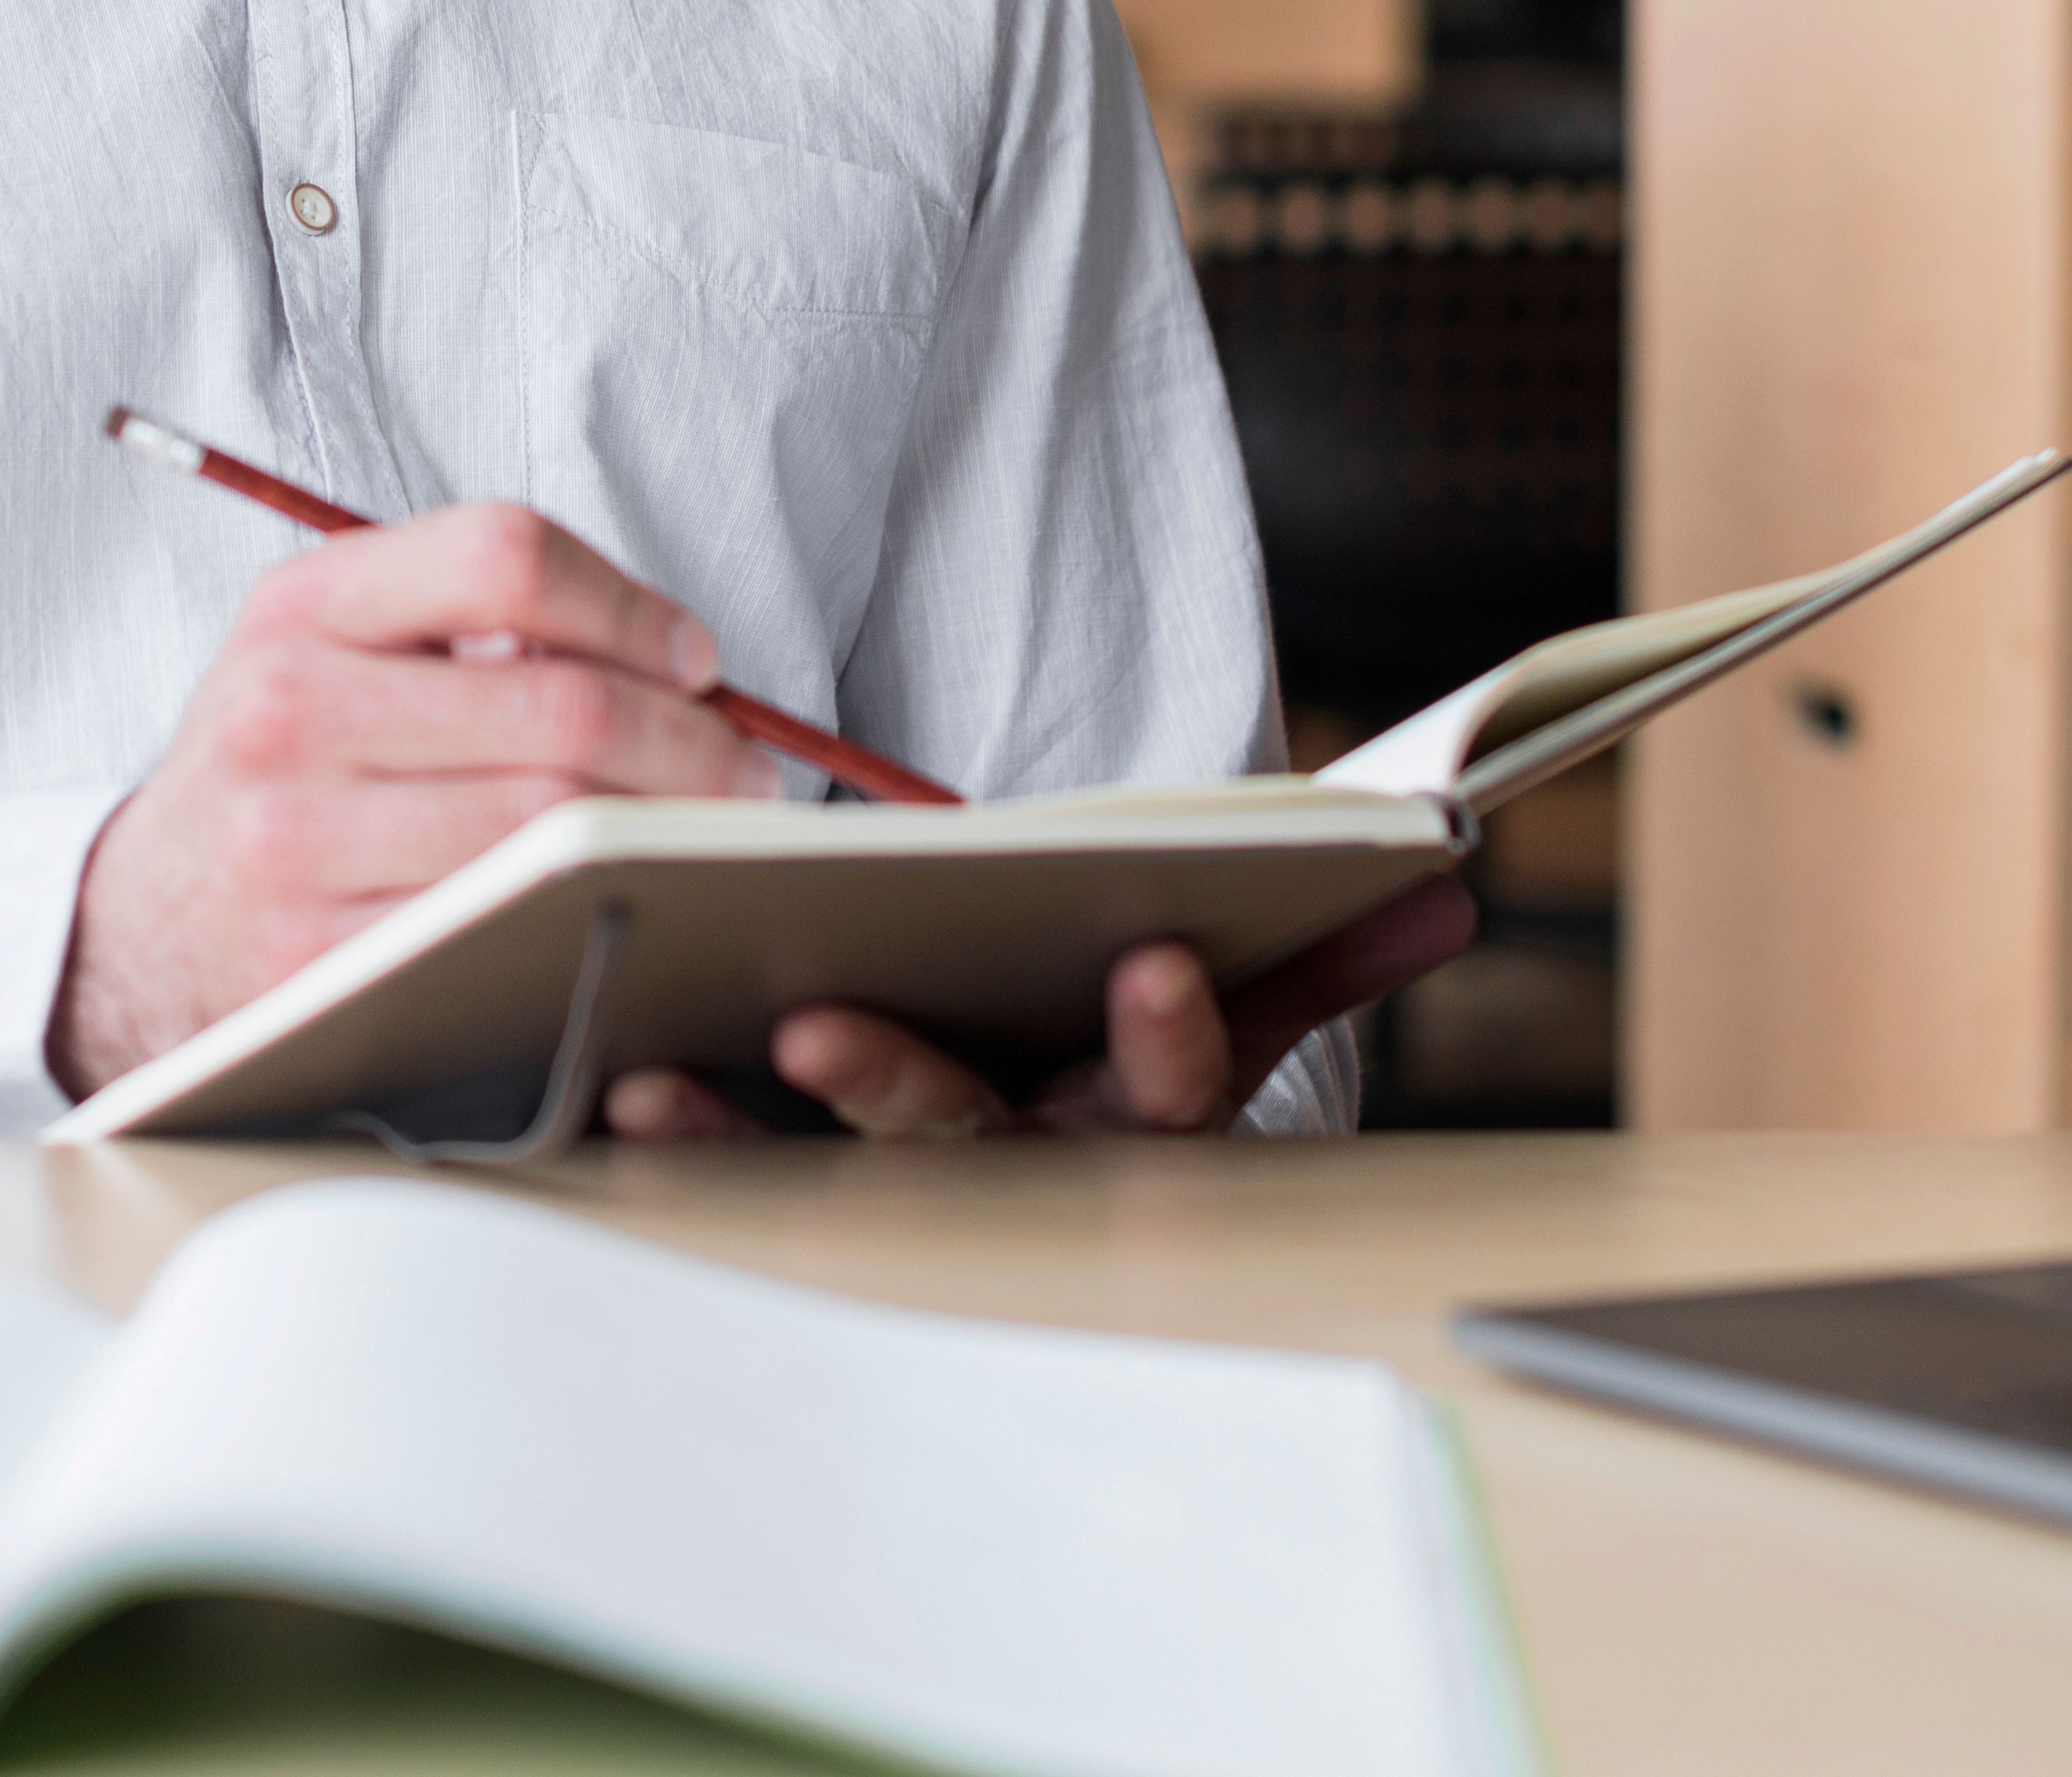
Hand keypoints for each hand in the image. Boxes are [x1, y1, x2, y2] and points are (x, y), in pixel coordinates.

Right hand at [51, 502, 768, 1096]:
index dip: (627, 604)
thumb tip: (670, 659)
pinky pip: (505, 928)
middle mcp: (287, 710)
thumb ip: (465, 620)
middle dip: (693, 741)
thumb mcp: (327, 647)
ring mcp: (298, 842)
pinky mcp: (319, 960)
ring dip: (669, 832)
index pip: (502, 556)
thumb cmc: (280, 769)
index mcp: (302, 607)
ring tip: (708, 832)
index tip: (693, 655)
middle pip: (559, 709)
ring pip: (551, 829)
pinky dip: (595, 913)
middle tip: (748, 765)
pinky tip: (625, 900)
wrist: (139, 921)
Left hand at [600, 876, 1481, 1141]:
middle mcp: (1022, 1170)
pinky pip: (736, 1175)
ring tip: (658, 1078)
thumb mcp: (1234, 1006)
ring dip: (743, 1129)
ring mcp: (906, 1192)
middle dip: (894, 1083)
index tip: (1151, 960)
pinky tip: (623, 1092)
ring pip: (821, 1171)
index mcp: (1135, 1115)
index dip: (1169, 1032)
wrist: (1040, 1172)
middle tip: (814, 1030)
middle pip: (965, 1136)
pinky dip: (684, 1137)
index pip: (1171, 1082)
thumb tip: (1448, 878)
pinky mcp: (800, 1189)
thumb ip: (1330, 948)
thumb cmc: (1123, 1049)